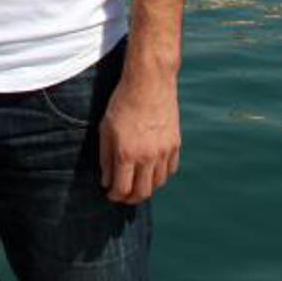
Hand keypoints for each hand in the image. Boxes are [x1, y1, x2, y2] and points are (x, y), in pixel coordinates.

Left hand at [98, 47, 180, 204]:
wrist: (149, 82)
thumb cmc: (122, 103)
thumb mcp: (105, 129)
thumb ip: (105, 158)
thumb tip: (106, 181)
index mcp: (127, 153)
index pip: (122, 189)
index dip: (114, 196)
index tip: (110, 193)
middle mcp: (148, 156)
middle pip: (143, 192)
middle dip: (131, 198)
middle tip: (123, 195)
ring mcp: (164, 151)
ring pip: (158, 183)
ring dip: (147, 188)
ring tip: (137, 183)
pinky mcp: (175, 143)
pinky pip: (171, 169)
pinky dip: (161, 175)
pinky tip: (152, 171)